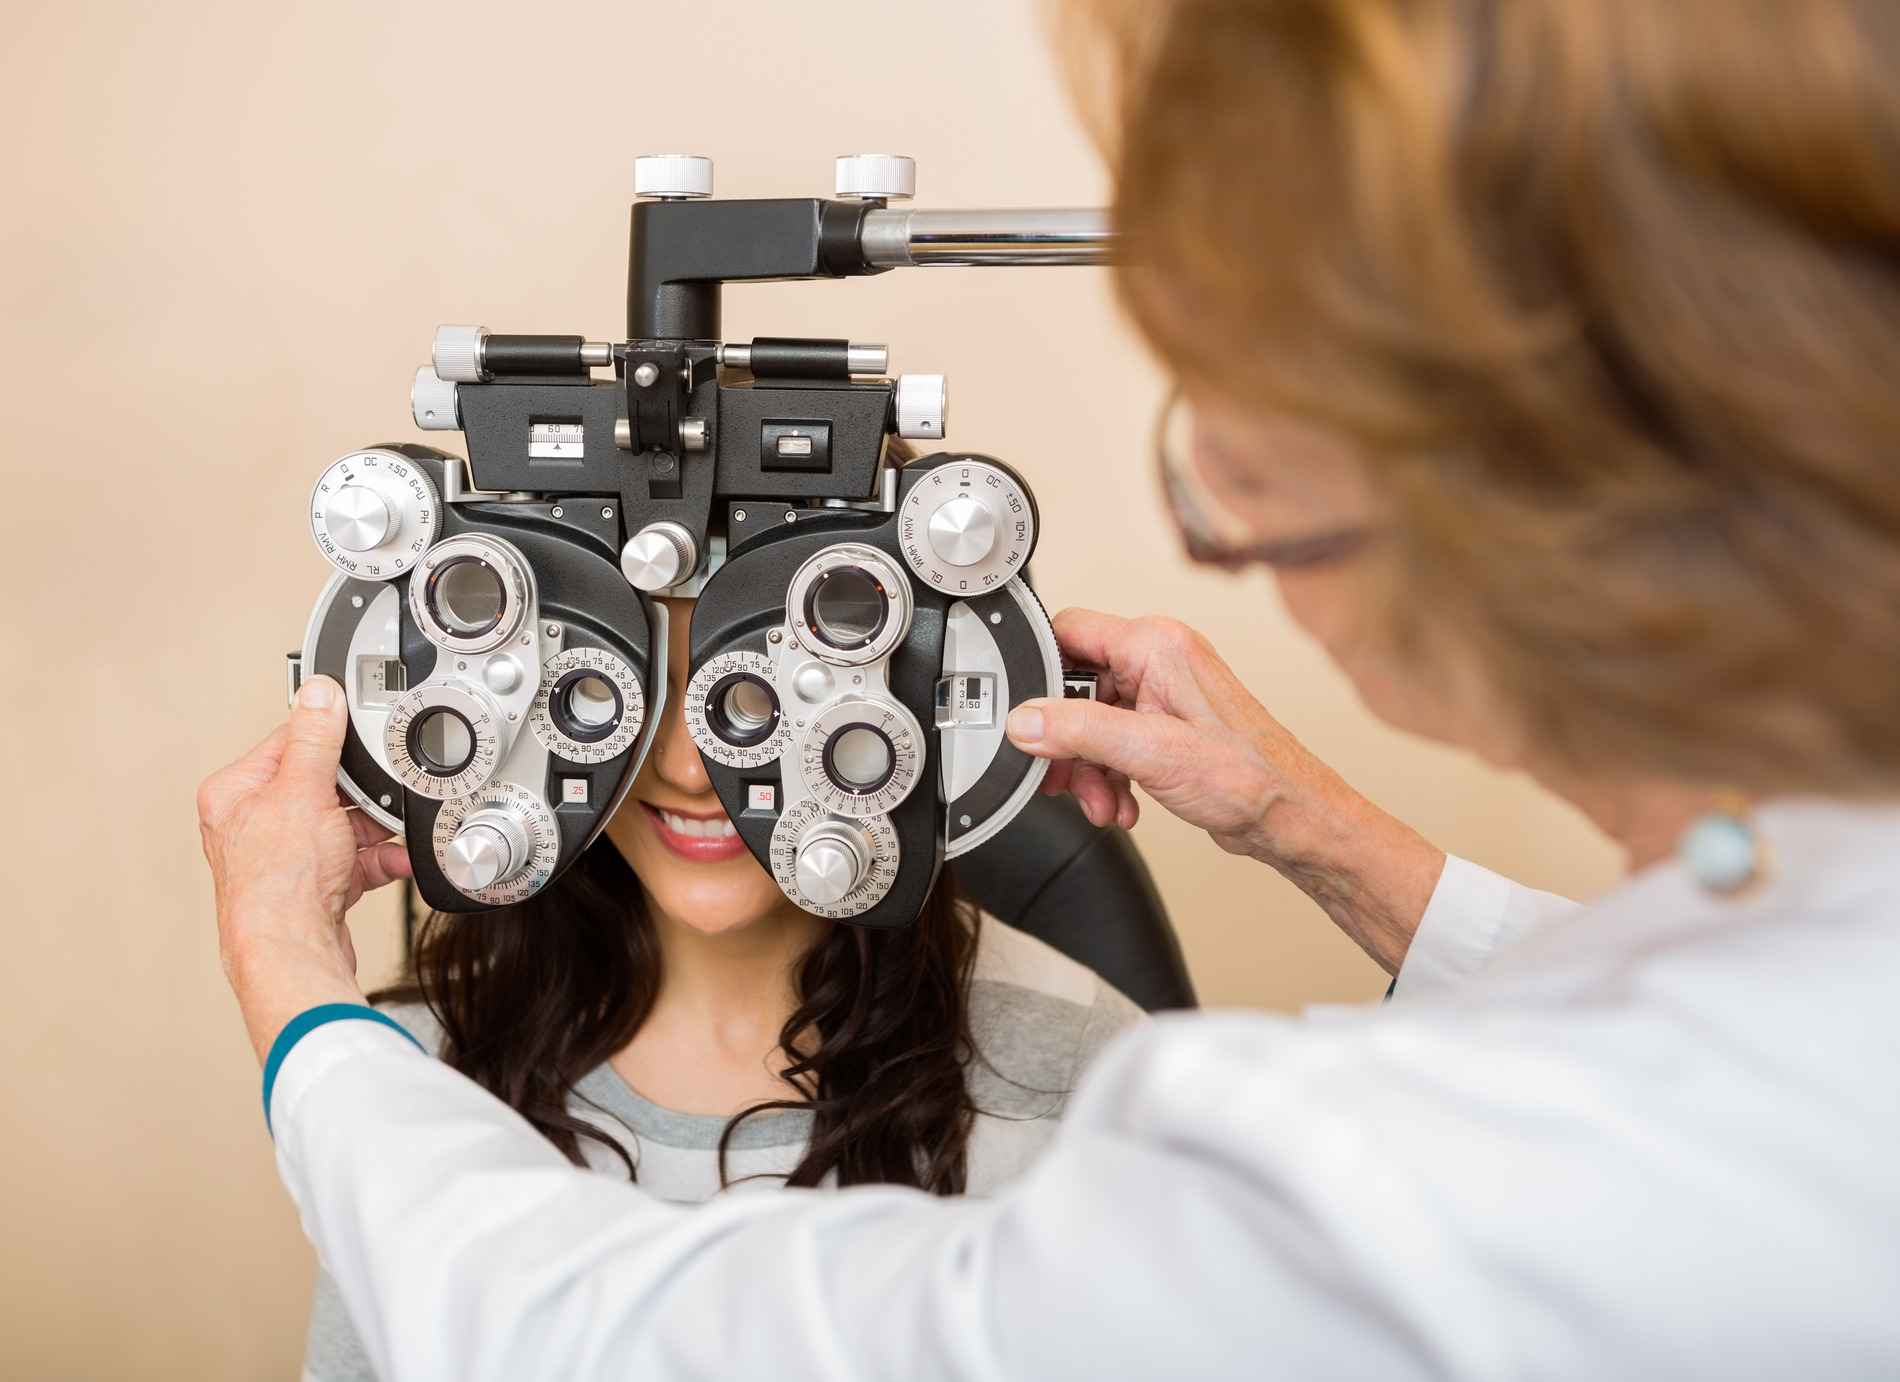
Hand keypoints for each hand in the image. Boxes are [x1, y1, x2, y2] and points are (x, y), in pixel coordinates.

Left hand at [198, 675, 410, 1061]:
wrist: (291, 950)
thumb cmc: (278, 883)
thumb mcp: (304, 790)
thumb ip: (315, 738)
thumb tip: (319, 693)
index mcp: (235, 793)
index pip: (287, 744)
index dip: (328, 742)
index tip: (357, 738)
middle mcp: (253, 824)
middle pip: (321, 787)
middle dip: (359, 795)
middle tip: (375, 797)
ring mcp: (283, 857)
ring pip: (340, 825)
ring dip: (373, 830)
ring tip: (388, 833)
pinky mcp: (311, 886)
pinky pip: (352, 860)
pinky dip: (377, 859)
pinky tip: (394, 860)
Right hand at [1006, 610, 1443, 972]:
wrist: (1290, 818)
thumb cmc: (1249, 777)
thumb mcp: (1149, 752)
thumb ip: (1079, 731)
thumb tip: (1027, 721)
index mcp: (1157, 645)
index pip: (1069, 631)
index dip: (1040, 672)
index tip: (1027, 716)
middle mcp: (1161, 661)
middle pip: (1076, 686)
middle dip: (1067, 740)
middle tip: (1064, 775)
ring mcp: (1165, 695)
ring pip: (1092, 721)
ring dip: (1088, 768)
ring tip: (1103, 801)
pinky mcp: (1167, 728)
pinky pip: (1115, 742)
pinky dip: (1110, 776)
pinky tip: (1123, 803)